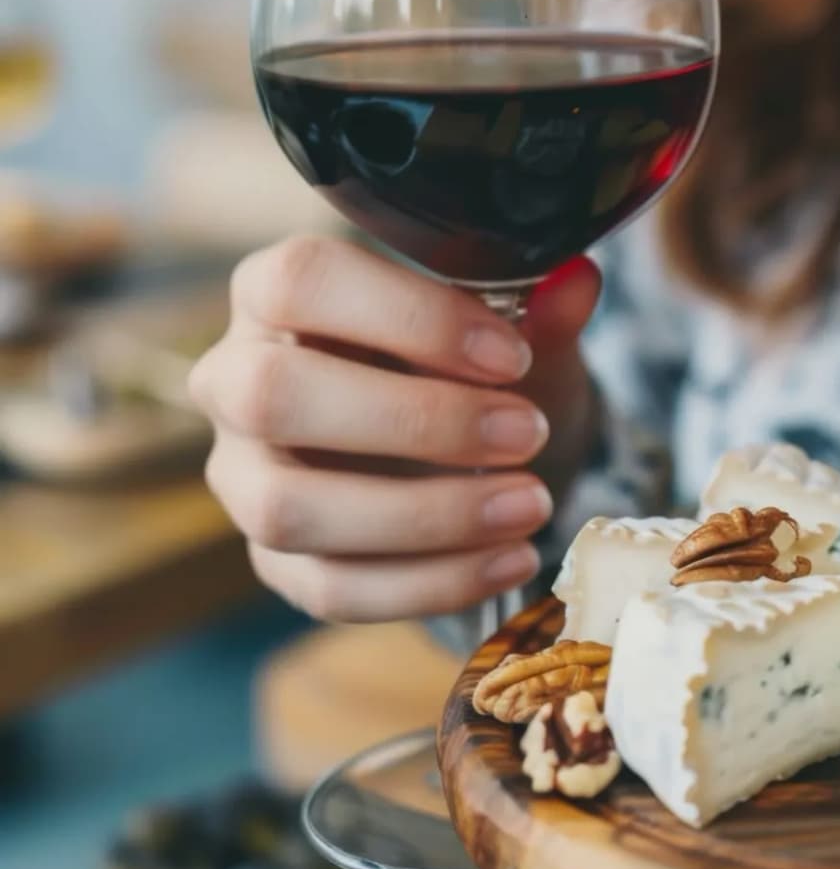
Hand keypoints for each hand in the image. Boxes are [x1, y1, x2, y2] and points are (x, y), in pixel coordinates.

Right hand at [188, 236, 602, 621]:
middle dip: (417, 421)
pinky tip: (513, 558)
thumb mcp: (513, 335)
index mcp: (278, 294)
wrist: (472, 450)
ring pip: (289, 510)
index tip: (512, 355)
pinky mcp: (275, 560)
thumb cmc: (472, 370)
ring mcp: (244, 478)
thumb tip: (574, 284)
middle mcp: (236, 380)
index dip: (410, 316)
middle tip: (527, 432)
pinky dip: (434, 582)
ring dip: (426, 517)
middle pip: (273, 395)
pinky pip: (331, 588)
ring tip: (531, 505)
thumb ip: (538, 312)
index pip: (303, 280)